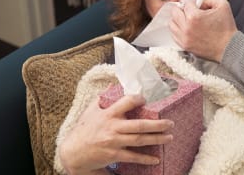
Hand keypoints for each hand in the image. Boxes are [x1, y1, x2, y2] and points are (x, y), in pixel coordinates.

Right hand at [59, 94, 173, 174]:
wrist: (72, 153)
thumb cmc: (83, 129)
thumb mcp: (90, 110)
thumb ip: (103, 97)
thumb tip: (113, 84)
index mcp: (108, 114)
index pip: (126, 102)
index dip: (137, 99)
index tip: (147, 98)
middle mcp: (113, 127)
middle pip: (139, 125)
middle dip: (157, 125)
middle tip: (170, 123)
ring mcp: (114, 142)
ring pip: (139, 140)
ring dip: (157, 139)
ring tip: (170, 137)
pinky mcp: (114, 154)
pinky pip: (133, 156)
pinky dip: (145, 158)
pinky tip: (156, 158)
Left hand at [170, 0, 237, 61]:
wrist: (229, 48)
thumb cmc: (227, 27)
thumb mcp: (222, 5)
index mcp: (194, 16)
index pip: (186, 3)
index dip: (193, 3)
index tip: (199, 7)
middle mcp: (186, 27)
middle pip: (174, 12)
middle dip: (182, 10)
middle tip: (190, 12)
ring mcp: (184, 38)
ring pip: (171, 24)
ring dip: (178, 20)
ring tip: (187, 20)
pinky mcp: (185, 46)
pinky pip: (174, 35)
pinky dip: (178, 30)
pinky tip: (186, 29)